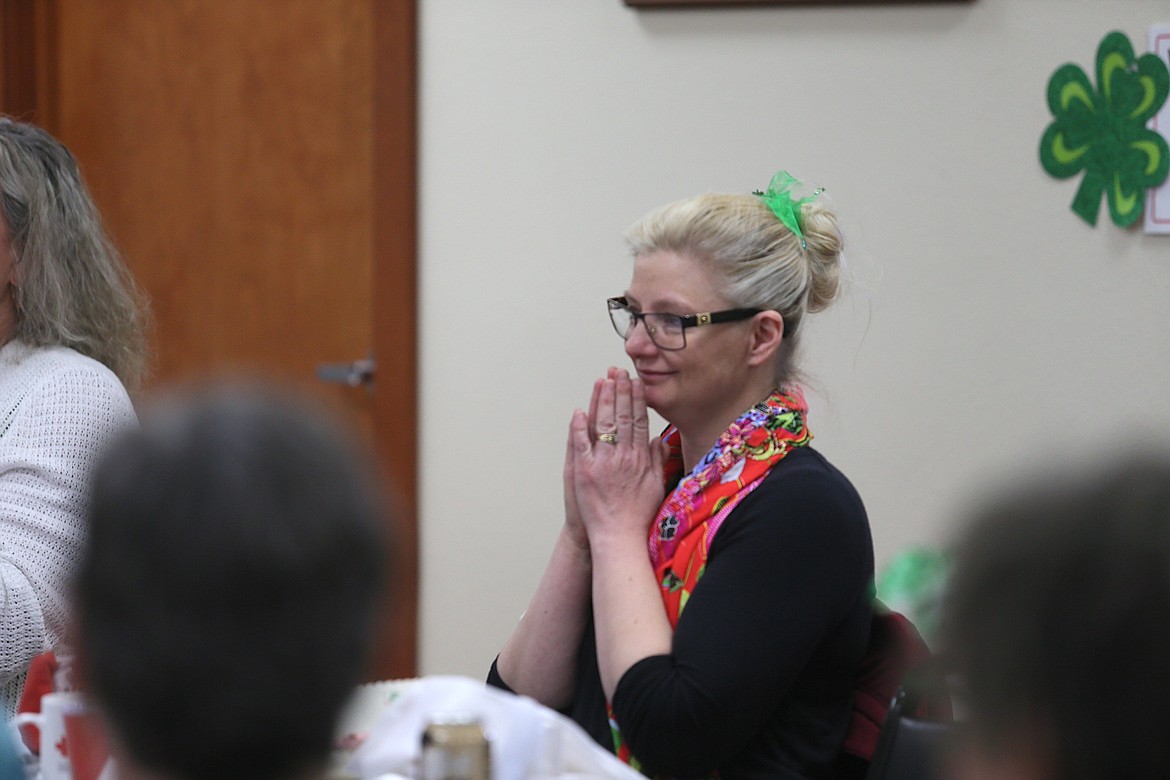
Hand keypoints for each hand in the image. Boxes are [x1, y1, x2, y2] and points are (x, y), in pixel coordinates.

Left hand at [569, 369, 664, 545]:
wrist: (619, 538)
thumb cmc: (639, 516)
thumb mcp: (657, 486)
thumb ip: (657, 461)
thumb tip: (658, 440)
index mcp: (641, 459)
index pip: (640, 421)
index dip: (638, 399)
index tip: (636, 382)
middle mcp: (623, 456)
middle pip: (623, 416)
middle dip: (620, 391)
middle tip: (618, 371)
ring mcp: (603, 462)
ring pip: (603, 424)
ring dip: (602, 400)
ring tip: (602, 381)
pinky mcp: (584, 471)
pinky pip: (581, 443)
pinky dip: (579, 426)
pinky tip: (579, 411)